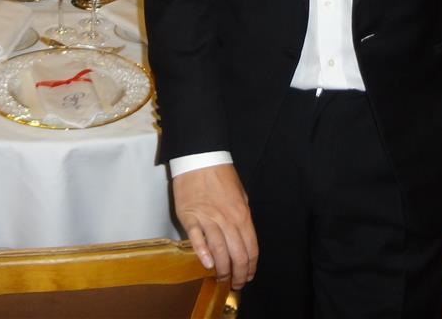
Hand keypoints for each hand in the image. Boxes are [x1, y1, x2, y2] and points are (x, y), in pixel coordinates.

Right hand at [171, 164, 257, 288]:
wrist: (199, 158)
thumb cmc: (221, 176)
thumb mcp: (241, 195)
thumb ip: (243, 218)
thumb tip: (243, 239)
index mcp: (242, 215)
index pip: (251, 249)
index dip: (250, 267)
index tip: (247, 276)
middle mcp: (228, 220)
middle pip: (237, 254)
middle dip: (238, 274)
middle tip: (234, 283)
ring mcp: (208, 219)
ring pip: (219, 251)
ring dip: (222, 269)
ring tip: (221, 278)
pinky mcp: (190, 217)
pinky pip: (197, 239)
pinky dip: (203, 253)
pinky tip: (206, 264)